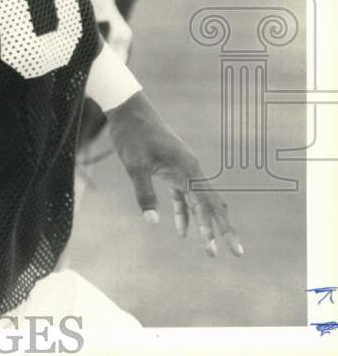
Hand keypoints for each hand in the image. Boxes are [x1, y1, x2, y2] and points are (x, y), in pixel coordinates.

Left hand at [107, 92, 243, 257]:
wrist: (128, 109)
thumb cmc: (132, 135)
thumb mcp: (135, 165)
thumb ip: (144, 193)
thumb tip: (153, 223)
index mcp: (188, 168)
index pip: (206, 204)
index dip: (214, 228)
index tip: (219, 248)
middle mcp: (192, 169)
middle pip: (212, 204)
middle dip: (222, 229)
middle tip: (235, 254)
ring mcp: (184, 169)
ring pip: (200, 201)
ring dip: (204, 224)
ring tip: (208, 249)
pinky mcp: (173, 168)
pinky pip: (184, 195)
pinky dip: (185, 211)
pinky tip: (181, 230)